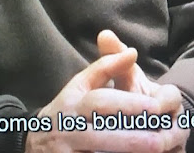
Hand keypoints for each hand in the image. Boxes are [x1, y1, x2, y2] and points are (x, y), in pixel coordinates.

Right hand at [25, 49, 186, 152]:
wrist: (34, 141)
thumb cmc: (67, 108)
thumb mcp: (81, 84)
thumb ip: (106, 67)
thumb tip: (132, 52)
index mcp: (74, 102)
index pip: (100, 101)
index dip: (127, 104)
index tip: (155, 107)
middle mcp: (67, 127)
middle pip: (100, 134)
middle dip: (131, 138)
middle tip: (159, 140)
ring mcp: (65, 151)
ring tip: (153, 152)